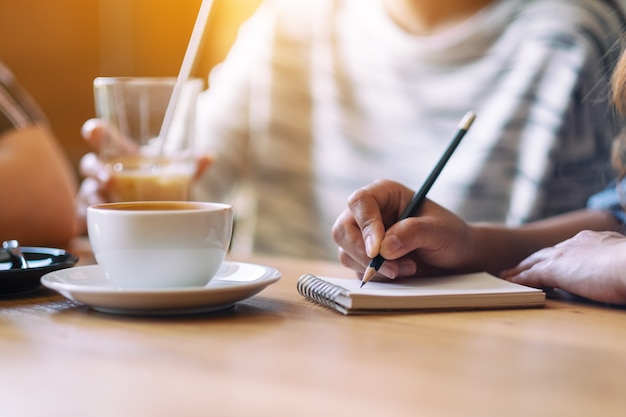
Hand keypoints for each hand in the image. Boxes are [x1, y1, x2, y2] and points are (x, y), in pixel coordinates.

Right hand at [74, 119, 211, 232]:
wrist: (156, 202)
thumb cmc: (159, 179)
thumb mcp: (176, 170)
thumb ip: (191, 163)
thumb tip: (208, 157)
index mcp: (121, 153)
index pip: (102, 136)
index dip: (96, 131)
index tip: (94, 131)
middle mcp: (105, 170)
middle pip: (90, 164)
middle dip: (95, 170)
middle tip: (108, 179)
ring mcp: (98, 191)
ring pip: (86, 191)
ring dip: (92, 196)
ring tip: (103, 201)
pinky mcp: (97, 213)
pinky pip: (84, 215)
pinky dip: (87, 219)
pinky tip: (93, 223)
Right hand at [332, 179, 478, 279]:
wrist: (456, 258)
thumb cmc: (450, 235)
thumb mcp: (439, 231)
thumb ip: (413, 232)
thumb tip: (384, 247)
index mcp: (384, 193)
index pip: (360, 202)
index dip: (365, 225)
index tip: (377, 250)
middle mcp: (369, 213)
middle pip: (343, 229)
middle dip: (362, 252)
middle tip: (391, 268)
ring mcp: (363, 236)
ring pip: (345, 251)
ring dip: (373, 267)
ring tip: (408, 268)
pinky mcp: (364, 257)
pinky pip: (356, 269)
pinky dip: (376, 276)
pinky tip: (401, 272)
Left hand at [501, 230, 625, 304]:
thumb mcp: (623, 260)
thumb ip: (614, 264)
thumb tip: (618, 273)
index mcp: (591, 240)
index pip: (567, 248)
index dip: (557, 255)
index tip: (550, 259)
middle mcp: (573, 244)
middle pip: (545, 253)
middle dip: (531, 260)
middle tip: (519, 266)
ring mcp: (562, 255)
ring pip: (533, 262)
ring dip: (519, 269)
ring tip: (506, 275)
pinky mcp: (554, 269)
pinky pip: (530, 275)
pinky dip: (518, 279)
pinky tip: (509, 283)